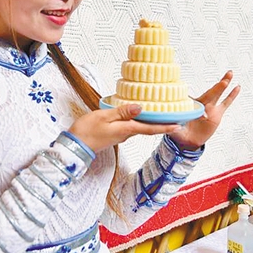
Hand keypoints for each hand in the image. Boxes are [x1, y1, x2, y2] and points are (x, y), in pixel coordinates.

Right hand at [68, 104, 182, 153]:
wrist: (74, 146)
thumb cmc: (86, 131)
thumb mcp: (103, 117)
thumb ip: (122, 112)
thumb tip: (140, 107)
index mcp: (125, 130)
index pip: (150, 129)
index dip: (165, 127)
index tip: (178, 125)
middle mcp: (126, 134)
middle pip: (147, 128)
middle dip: (161, 123)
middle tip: (174, 115)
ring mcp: (120, 135)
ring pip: (139, 127)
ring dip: (150, 121)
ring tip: (160, 112)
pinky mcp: (114, 134)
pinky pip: (130, 126)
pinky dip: (138, 121)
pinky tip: (138, 113)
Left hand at [168, 70, 239, 150]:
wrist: (188, 141)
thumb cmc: (179, 132)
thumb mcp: (174, 130)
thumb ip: (173, 128)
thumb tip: (172, 127)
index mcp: (189, 106)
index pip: (192, 100)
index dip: (195, 103)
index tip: (202, 112)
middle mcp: (200, 104)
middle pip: (209, 93)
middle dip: (216, 87)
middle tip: (224, 81)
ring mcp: (210, 107)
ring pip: (217, 94)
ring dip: (223, 84)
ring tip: (230, 74)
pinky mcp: (217, 113)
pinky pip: (226, 103)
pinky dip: (231, 95)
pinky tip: (237, 87)